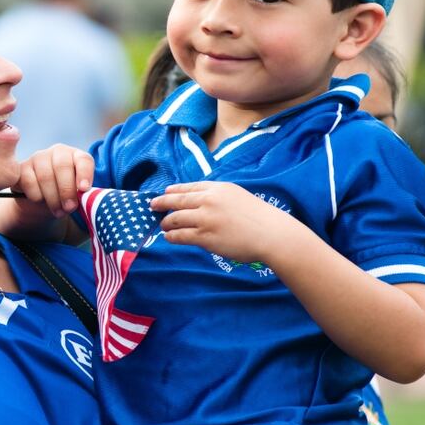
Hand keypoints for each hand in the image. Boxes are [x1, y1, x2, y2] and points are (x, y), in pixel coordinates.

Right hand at [0, 145, 94, 240]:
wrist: (42, 200)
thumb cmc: (65, 196)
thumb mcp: (78, 195)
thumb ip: (84, 195)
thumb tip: (88, 201)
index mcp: (76, 156)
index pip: (83, 160)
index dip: (84, 174)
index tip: (84, 190)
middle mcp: (58, 152)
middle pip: (62, 166)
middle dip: (66, 190)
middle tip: (69, 208)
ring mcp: (38, 157)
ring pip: (45, 176)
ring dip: (52, 198)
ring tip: (58, 212)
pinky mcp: (21, 167)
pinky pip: (28, 181)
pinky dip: (36, 195)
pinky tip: (40, 201)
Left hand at [150, 181, 301, 262]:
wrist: (272, 234)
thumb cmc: (258, 217)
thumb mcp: (237, 196)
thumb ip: (217, 197)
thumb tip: (197, 202)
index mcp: (218, 188)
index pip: (189, 187)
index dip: (174, 190)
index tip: (165, 192)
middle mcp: (209, 200)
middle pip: (177, 200)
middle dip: (161, 203)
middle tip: (152, 205)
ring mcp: (205, 219)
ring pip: (175, 219)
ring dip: (166, 222)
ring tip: (162, 225)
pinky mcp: (205, 237)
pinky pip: (180, 235)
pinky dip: (171, 236)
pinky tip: (168, 237)